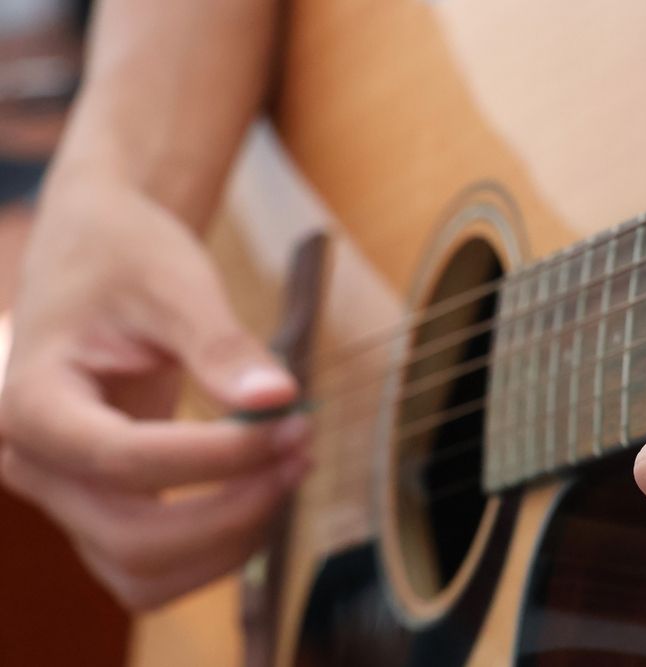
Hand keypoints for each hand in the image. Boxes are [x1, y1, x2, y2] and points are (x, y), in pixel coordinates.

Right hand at [0, 173, 311, 609]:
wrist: (98, 255)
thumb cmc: (126, 258)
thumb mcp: (175, 285)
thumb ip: (222, 347)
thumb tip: (280, 400)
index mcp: (32, 401)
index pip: (125, 459)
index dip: (219, 456)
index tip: (292, 423)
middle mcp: (33, 463)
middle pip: (132, 539)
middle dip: (231, 510)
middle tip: (300, 450)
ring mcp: (64, 494)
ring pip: (143, 572)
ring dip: (229, 541)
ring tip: (291, 471)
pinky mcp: (101, 506)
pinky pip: (154, 565)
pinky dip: (215, 547)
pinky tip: (264, 491)